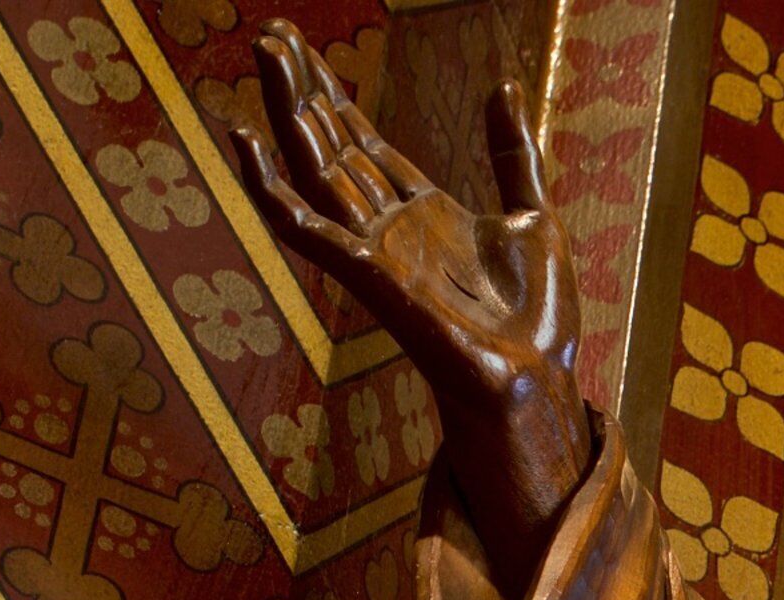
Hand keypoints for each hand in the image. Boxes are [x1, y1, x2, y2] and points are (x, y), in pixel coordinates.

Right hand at [231, 24, 587, 584]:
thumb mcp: (534, 215)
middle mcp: (389, 226)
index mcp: (422, 210)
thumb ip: (512, 152)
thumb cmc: (538, 318)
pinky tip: (243, 140)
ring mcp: (374, 249)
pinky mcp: (368, 275)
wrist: (540, 380)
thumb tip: (505, 84)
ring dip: (287, 109)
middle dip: (303, 86)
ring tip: (265, 52)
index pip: (364, 139)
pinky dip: (269, 187)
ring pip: (316, 167)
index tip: (304, 45)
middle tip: (272, 30)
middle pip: (332, 142)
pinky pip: (305, 227)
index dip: (334, 92)